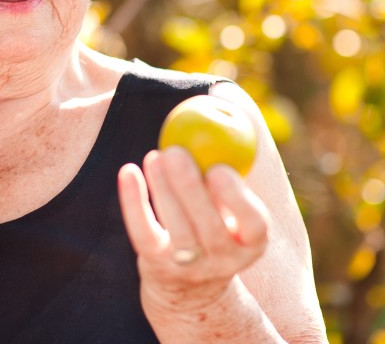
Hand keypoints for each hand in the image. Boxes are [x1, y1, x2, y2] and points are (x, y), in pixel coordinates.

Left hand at [117, 148, 269, 316]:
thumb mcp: (233, 206)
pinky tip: (129, 171)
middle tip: (176, 151)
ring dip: (163, 190)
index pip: (255, 225)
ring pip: (177, 230)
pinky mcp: (156, 264)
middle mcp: (224, 259)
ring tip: (156, 156)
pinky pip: (143, 232)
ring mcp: (190, 267)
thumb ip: (229, 162)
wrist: (189, 286)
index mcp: (252, 241)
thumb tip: (221, 99)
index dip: (238, 199)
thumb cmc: (215, 223)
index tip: (219, 168)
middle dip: (191, 188)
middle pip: (209, 227)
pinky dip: (134, 202)